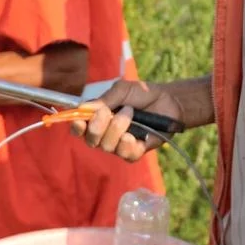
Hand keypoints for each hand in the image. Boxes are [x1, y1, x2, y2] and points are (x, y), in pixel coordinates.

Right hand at [68, 79, 183, 163]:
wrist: (168, 101)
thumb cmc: (141, 94)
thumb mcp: (122, 90)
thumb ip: (105, 99)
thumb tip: (83, 109)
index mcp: (97, 119)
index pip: (79, 129)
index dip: (76, 127)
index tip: (79, 121)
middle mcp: (105, 134)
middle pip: (90, 140)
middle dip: (97, 126)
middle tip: (109, 112)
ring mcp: (119, 145)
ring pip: (107, 146)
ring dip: (117, 128)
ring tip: (130, 113)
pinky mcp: (134, 153)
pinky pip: (125, 154)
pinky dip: (128, 143)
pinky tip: (135, 134)